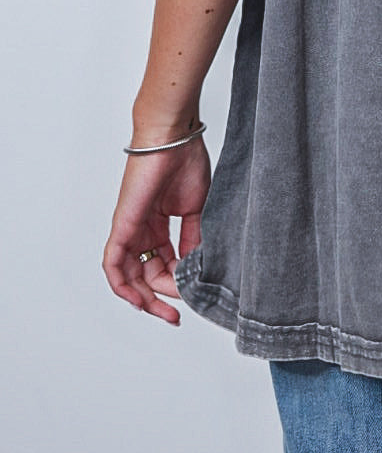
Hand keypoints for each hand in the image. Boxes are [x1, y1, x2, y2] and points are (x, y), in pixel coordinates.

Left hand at [101, 135, 210, 325]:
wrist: (174, 138)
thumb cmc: (186, 161)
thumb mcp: (197, 208)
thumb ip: (192, 239)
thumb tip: (193, 268)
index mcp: (159, 224)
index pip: (163, 264)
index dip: (176, 284)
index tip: (192, 294)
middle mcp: (142, 230)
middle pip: (144, 275)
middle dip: (159, 298)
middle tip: (175, 315)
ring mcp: (130, 228)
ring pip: (128, 275)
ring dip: (143, 297)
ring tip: (163, 311)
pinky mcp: (122, 225)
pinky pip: (113, 263)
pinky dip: (122, 284)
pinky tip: (137, 299)